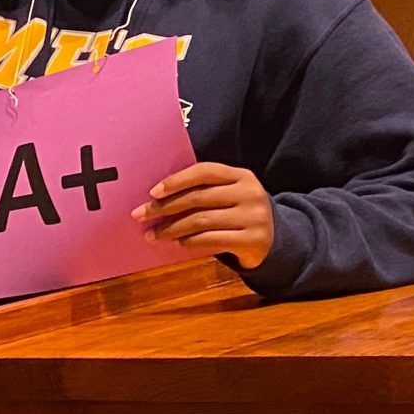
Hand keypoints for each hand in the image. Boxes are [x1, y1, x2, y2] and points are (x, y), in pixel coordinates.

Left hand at [136, 162, 274, 268]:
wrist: (272, 240)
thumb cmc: (238, 214)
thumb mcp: (228, 195)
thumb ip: (203, 191)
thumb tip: (156, 198)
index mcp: (242, 176)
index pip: (204, 171)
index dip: (176, 180)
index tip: (152, 192)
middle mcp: (250, 193)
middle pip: (198, 198)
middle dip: (164, 207)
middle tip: (140, 216)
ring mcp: (254, 217)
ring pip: (201, 220)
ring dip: (171, 228)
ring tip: (153, 234)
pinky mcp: (253, 240)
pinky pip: (211, 239)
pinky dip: (190, 241)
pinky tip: (178, 242)